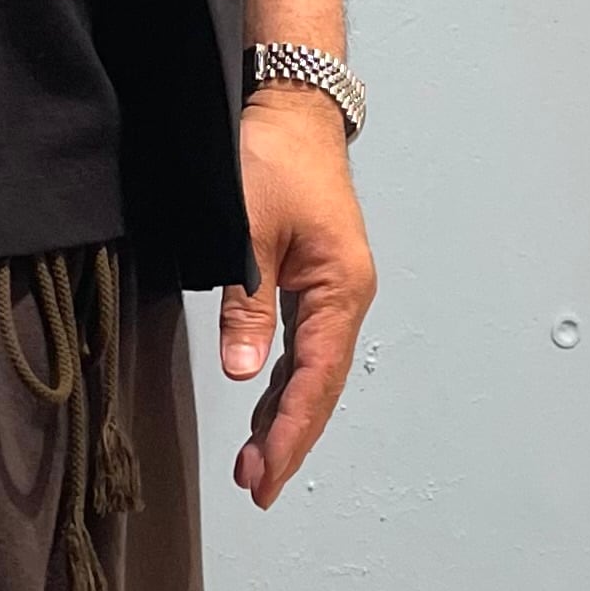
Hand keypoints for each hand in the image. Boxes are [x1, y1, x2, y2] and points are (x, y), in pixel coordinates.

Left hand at [218, 86, 375, 508]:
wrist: (290, 107)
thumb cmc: (273, 156)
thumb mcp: (249, 228)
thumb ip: (248, 300)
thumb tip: (244, 372)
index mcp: (340, 289)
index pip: (313, 378)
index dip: (289, 431)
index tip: (263, 473)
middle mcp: (345, 296)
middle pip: (319, 383)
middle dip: (289, 436)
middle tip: (255, 483)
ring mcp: (332, 288)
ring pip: (312, 368)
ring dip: (287, 413)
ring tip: (258, 460)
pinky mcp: (314, 277)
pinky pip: (304, 343)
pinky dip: (286, 379)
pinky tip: (267, 402)